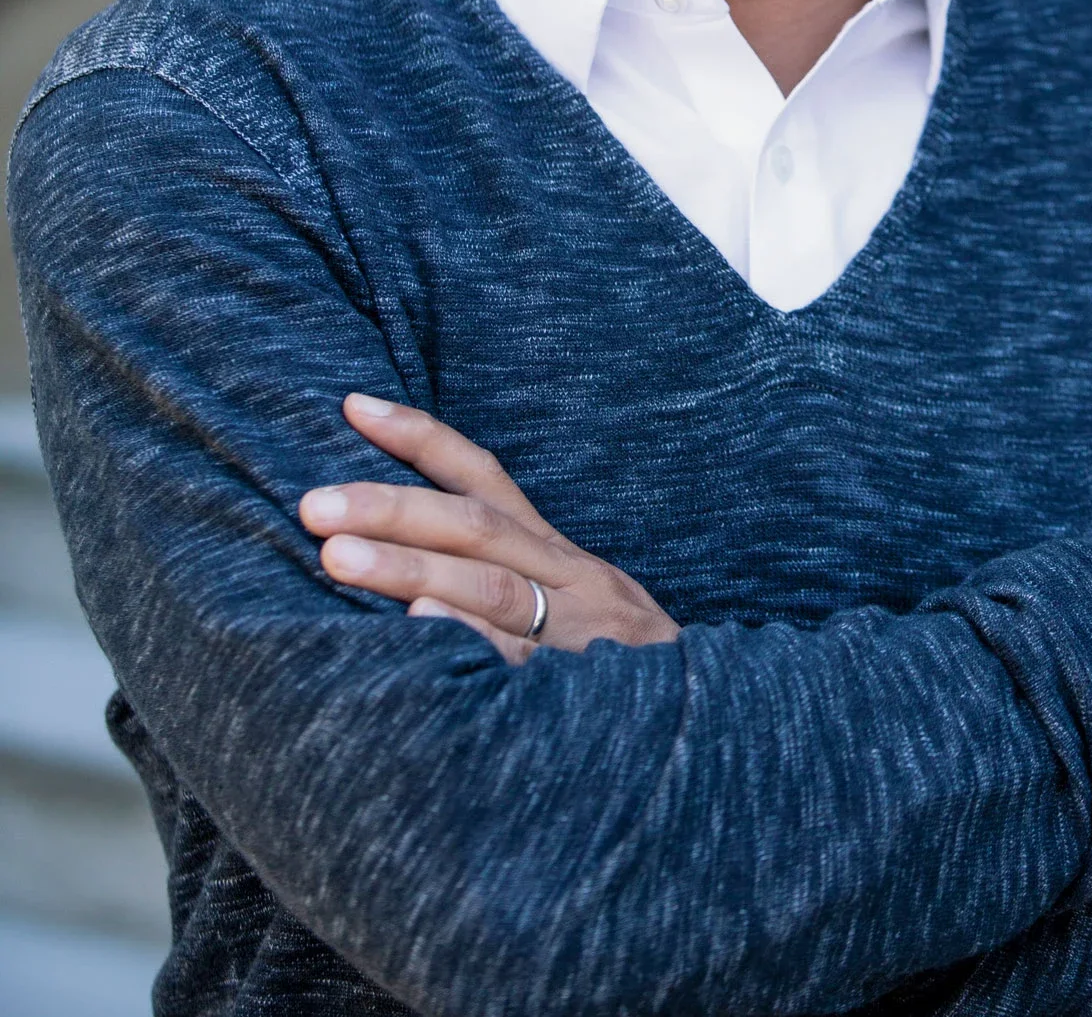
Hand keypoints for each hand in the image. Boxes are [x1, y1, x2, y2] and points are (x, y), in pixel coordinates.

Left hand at [299, 394, 679, 664]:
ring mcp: (581, 639)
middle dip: (392, 507)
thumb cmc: (622, 678)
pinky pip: (520, 668)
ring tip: (339, 559)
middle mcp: (572, 582)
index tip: (352, 406)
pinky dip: (469, 646)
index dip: (420, 439)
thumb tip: (401, 575)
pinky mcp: (583, 699)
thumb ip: (501, 585)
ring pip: (492, 590)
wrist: (725, 738)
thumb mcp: (575, 613)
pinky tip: (419, 637)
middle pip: (477, 527)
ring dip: (411, 568)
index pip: (485, 478)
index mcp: (559, 557)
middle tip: (313, 505)